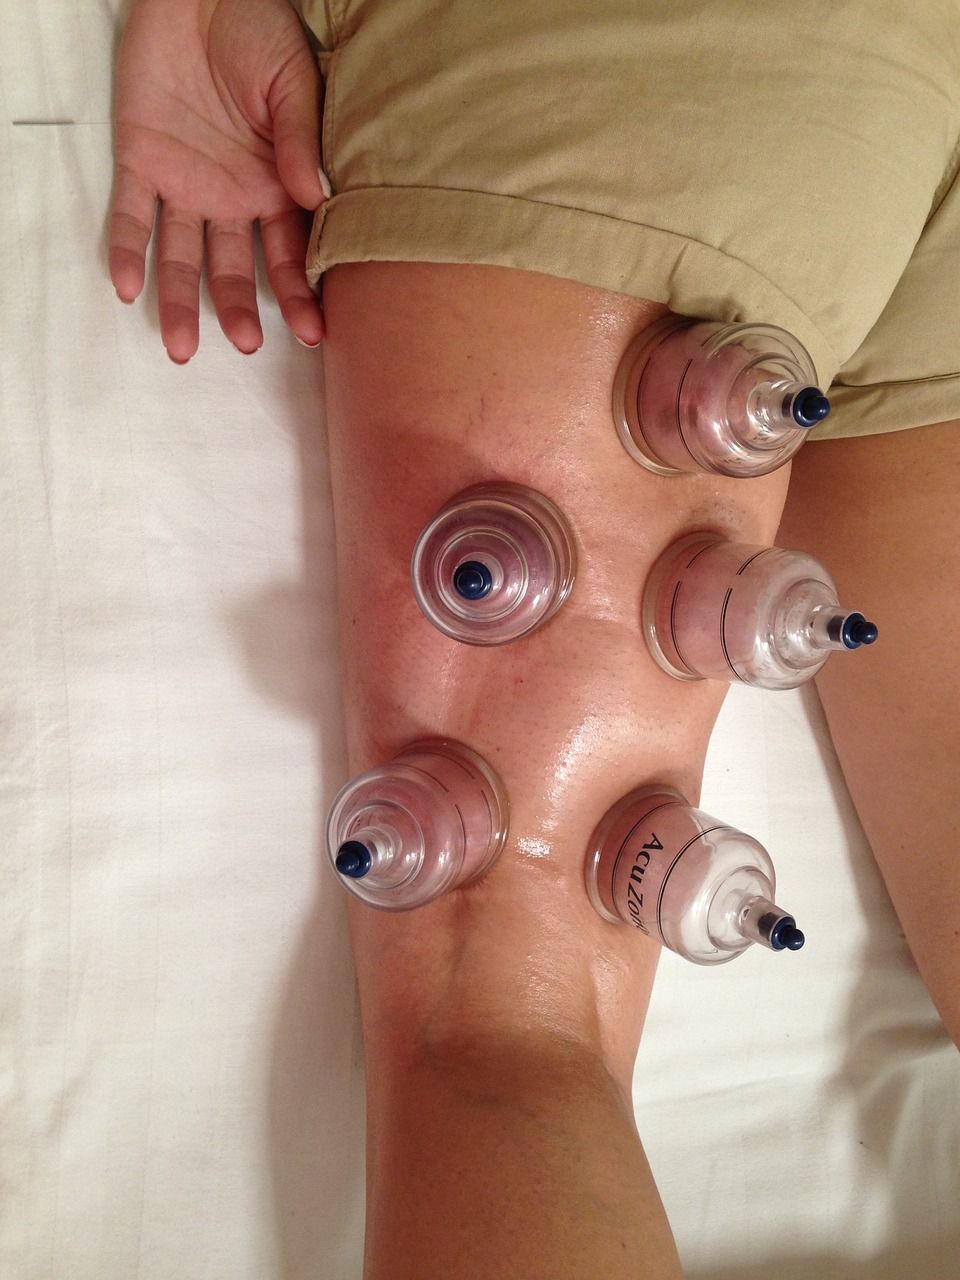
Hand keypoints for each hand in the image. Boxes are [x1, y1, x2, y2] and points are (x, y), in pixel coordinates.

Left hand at [110, 0, 325, 360]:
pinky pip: (130, 215)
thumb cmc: (262, 32)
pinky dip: (126, 251)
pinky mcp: (141, 160)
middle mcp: (232, 199)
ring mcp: (185, 184)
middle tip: (245, 344)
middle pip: (234, 268)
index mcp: (277, 189)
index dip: (300, 293)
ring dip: (181, 301)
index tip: (312, 332)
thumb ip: (302, 141)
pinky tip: (128, 289)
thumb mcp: (295, 84)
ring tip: (181, 347)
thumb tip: (313, 197)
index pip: (290, 254)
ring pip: (181, 256)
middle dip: (239, 308)